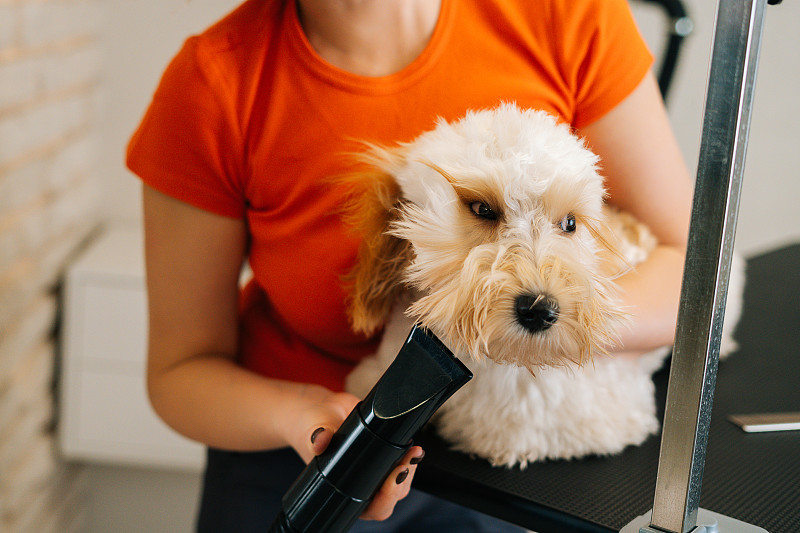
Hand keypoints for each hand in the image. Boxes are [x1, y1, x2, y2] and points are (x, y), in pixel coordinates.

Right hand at [283, 385, 424, 520]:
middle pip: (391, 496)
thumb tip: (320, 440)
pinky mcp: (386, 452)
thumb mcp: (312, 430)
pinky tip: (413, 447)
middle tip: (406, 462)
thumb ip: (317, 436)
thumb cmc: (311, 427)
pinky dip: (410, 456)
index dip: (385, 498)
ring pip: (401, 480)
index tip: (393, 479)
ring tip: (413, 452)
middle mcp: (362, 483)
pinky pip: (403, 462)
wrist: (320, 409)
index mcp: (345, 490)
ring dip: (411, 468)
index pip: (371, 508)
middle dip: (402, 481)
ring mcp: (376, 469)